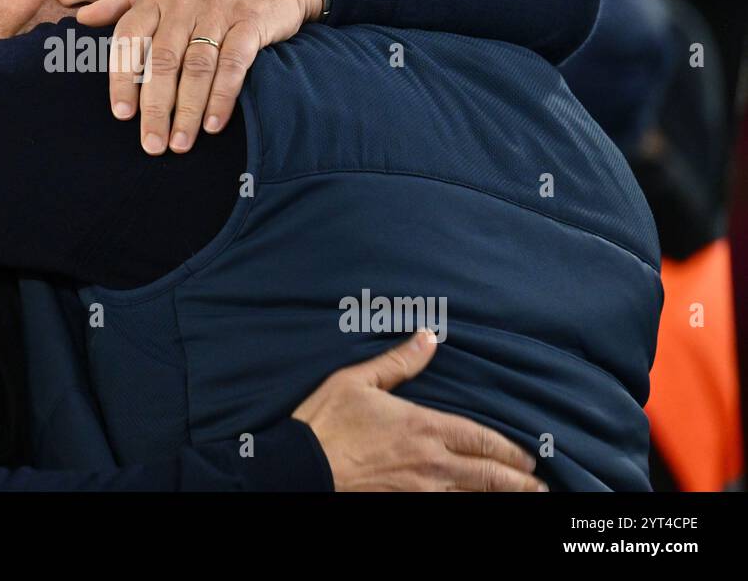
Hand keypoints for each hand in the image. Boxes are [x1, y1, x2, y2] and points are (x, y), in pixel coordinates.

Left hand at [75, 0, 322, 154]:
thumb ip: (122, 6)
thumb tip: (81, 19)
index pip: (129, 39)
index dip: (123, 78)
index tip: (122, 115)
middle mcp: (183, 2)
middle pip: (162, 61)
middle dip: (155, 107)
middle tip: (151, 145)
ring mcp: (218, 11)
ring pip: (196, 67)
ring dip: (187, 110)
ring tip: (180, 144)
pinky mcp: (251, 21)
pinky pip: (233, 64)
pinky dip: (222, 97)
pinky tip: (214, 124)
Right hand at [290, 330, 546, 491]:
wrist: (302, 468)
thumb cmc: (326, 421)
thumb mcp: (357, 380)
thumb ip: (398, 361)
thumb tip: (427, 337)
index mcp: (423, 427)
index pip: (481, 439)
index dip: (510, 449)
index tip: (530, 455)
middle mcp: (430, 462)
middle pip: (488, 475)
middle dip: (518, 480)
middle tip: (540, 485)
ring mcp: (419, 489)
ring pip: (473, 495)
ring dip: (501, 496)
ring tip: (522, 497)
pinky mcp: (404, 504)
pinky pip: (448, 507)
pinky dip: (468, 505)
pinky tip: (477, 505)